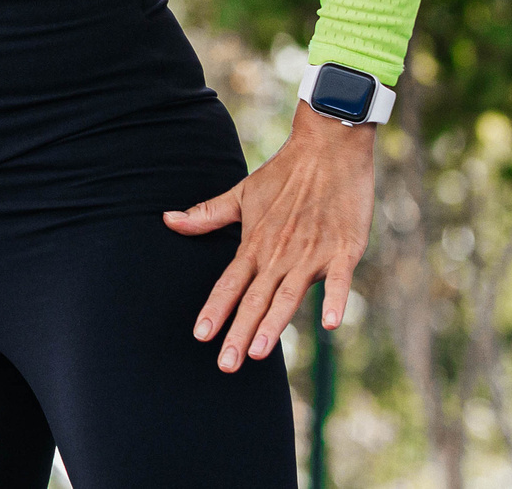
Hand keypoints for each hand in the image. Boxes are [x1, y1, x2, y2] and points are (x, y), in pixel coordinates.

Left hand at [163, 99, 375, 371]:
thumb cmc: (284, 173)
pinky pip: (339, 280)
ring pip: (289, 294)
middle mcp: (280, 252)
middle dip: (240, 332)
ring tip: (259, 351)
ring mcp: (312, 252)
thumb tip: (167, 220)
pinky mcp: (344, 249)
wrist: (327, 147)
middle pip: (256, 298)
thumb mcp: (242, 193)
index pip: (229, 282)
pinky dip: (335, 300)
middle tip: (226, 364)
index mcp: (255, 243)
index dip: (215, 309)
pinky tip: (328, 323)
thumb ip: (208, 214)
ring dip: (274, 323)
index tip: (200, 335)